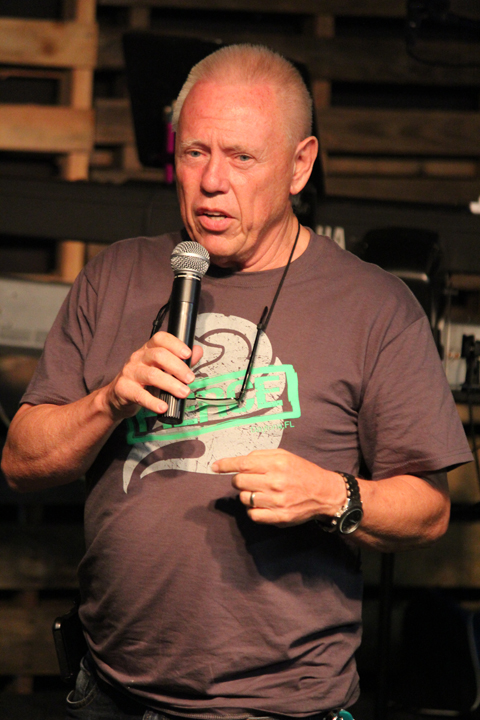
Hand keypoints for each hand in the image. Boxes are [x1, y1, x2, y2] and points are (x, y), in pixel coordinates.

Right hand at [103, 331, 202, 419]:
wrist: (117, 396)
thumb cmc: (143, 380)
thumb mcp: (161, 368)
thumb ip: (180, 360)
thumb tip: (198, 351)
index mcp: (148, 349)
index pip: (160, 339)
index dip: (175, 344)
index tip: (188, 354)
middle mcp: (138, 357)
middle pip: (158, 356)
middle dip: (178, 367)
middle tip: (190, 379)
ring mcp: (130, 372)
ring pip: (151, 375)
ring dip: (170, 384)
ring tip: (183, 393)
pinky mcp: (124, 389)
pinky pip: (140, 395)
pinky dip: (153, 402)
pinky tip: (163, 407)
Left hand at [212, 449, 345, 525]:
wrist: (324, 492)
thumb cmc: (302, 471)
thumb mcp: (284, 456)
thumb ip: (260, 456)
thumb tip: (238, 462)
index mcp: (276, 463)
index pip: (243, 464)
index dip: (225, 465)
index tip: (214, 466)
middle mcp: (275, 481)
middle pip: (239, 482)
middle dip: (239, 480)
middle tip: (249, 480)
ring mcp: (277, 501)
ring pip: (244, 499)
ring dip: (247, 495)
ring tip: (260, 492)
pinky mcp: (280, 517)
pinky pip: (253, 515)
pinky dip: (253, 510)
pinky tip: (262, 504)